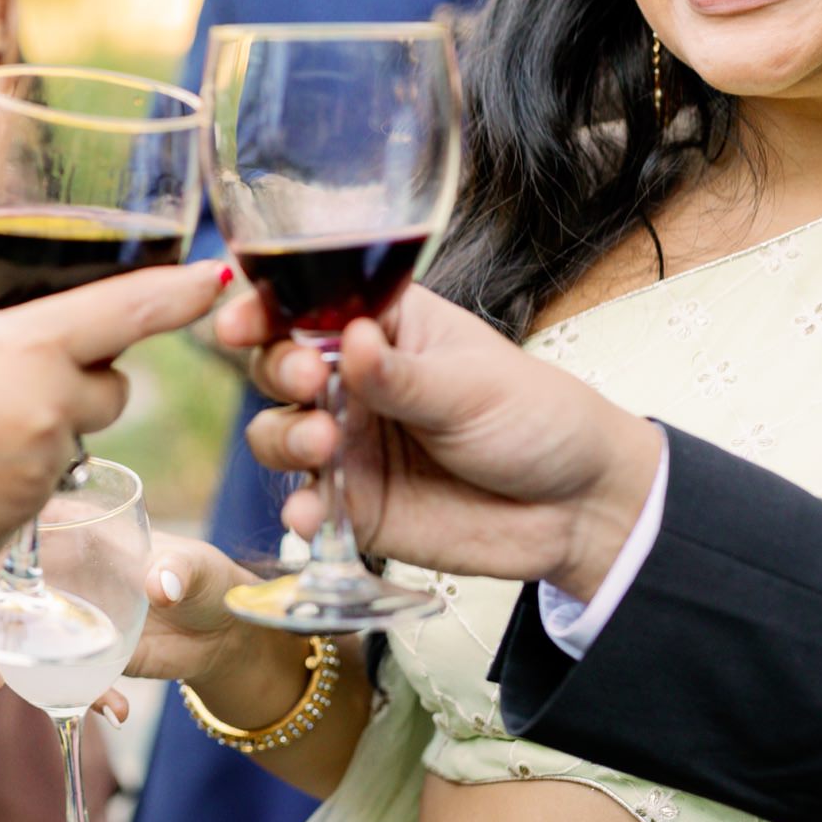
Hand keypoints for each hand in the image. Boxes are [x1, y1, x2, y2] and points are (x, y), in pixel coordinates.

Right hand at [0, 257, 227, 576]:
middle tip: (11, 367)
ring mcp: (36, 480)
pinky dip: (11, 472)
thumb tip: (0, 273)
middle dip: (84, 374)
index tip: (218, 276)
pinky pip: (39, 486)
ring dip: (44, 424)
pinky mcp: (18, 526)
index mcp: (27, 350)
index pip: (130, 310)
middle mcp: (47, 416)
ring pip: (75, 439)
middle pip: (114, 388)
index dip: (181, 291)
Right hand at [0, 534, 268, 725]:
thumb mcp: (195, 567)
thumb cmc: (203, 577)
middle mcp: (54, 571)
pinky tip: (117, 710)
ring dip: (8, 674)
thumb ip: (179, 569)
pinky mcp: (77, 654)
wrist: (221, 632)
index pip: (7, 532)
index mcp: (70, 530)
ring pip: (12, 640)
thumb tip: (160, 585)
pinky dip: (77, 700)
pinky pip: (55, 677)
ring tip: (41, 702)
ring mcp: (60, 616)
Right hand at [218, 284, 663, 601]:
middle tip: (309, 385)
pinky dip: (299, 510)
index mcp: (381, 328)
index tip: (242, 325)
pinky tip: (310, 515)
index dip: (263, 310)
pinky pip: (305, 504)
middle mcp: (352, 382)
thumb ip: (403, 373)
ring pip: (276, 433)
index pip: (305, 306)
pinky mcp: (352, 505)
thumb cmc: (536, 419)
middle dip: (277, 373)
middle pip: (276, 366)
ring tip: (322, 449)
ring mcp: (347, 444)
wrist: (579, 509)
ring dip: (284, 438)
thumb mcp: (473, 385)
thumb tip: (349, 341)